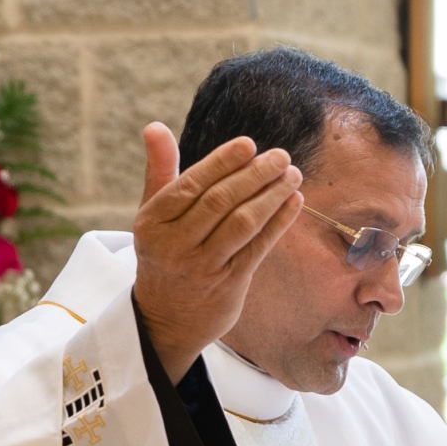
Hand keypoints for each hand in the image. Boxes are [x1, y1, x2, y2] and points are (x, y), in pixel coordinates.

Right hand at [130, 123, 303, 380]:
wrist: (165, 319)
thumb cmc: (163, 254)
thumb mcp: (152, 216)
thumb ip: (159, 171)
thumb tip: (154, 126)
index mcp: (153, 222)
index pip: (191, 185)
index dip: (222, 162)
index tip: (249, 144)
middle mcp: (175, 245)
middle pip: (220, 202)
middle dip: (254, 175)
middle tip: (281, 156)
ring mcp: (202, 267)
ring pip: (242, 223)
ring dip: (272, 196)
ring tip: (293, 174)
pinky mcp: (228, 285)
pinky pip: (258, 247)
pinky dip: (278, 222)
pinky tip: (294, 201)